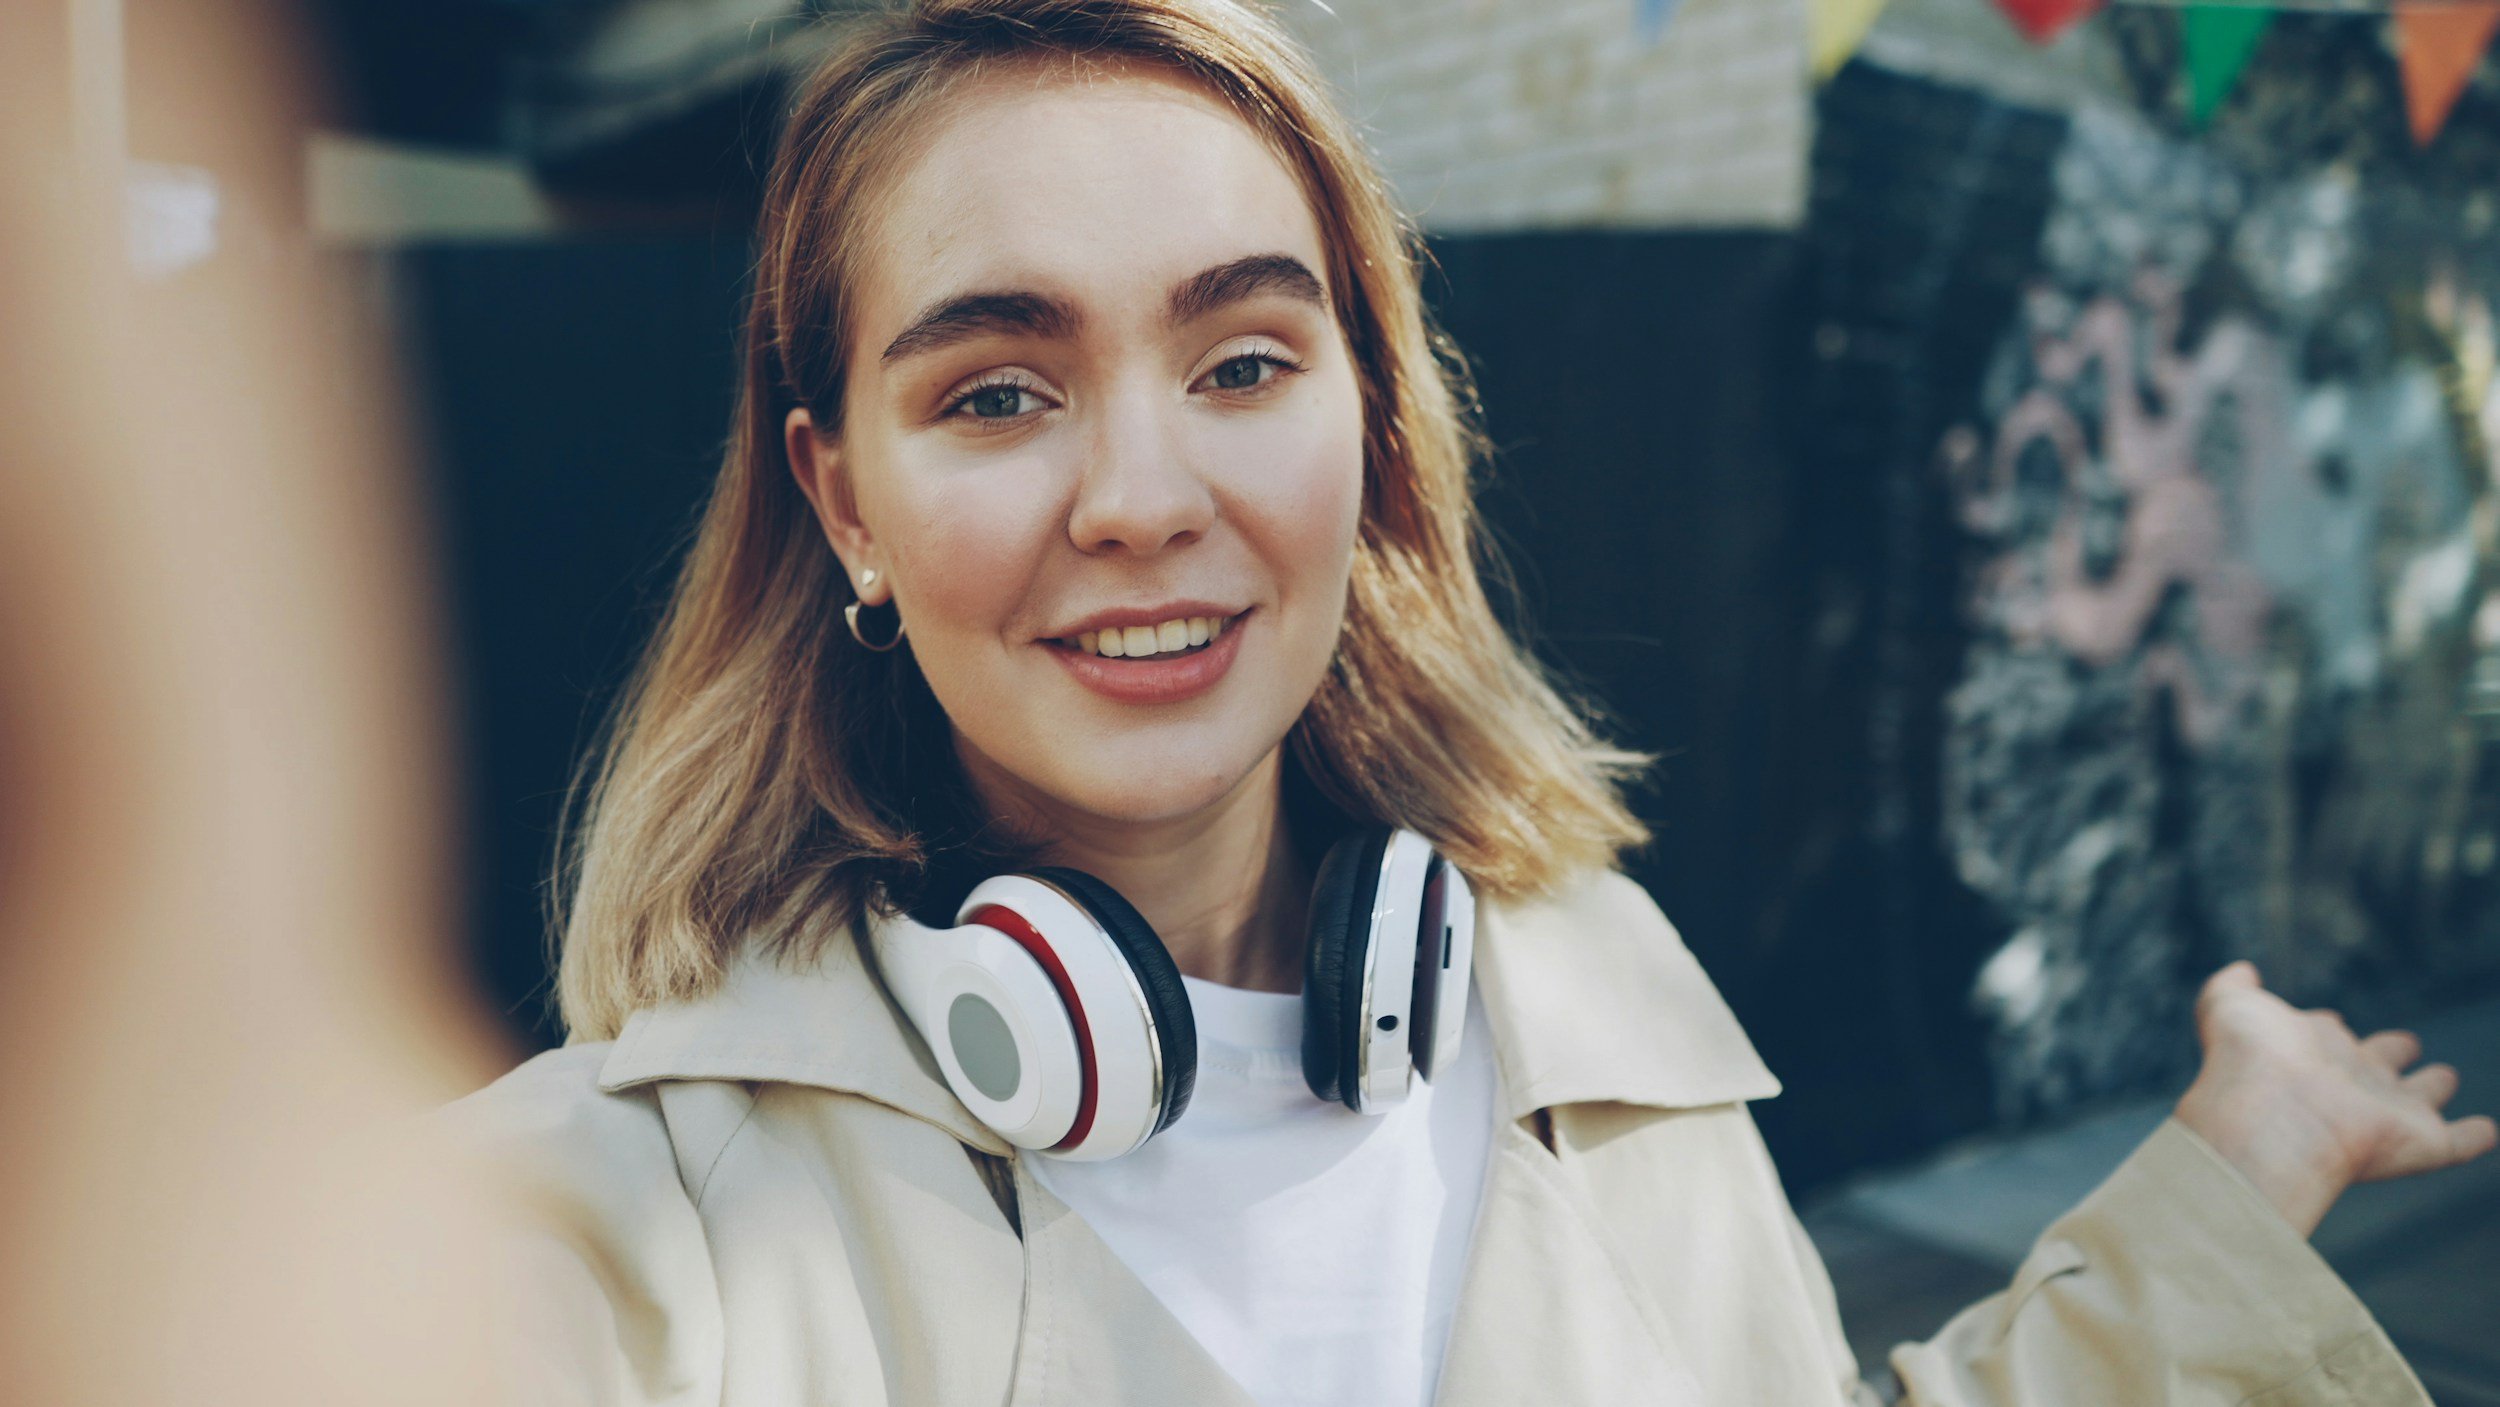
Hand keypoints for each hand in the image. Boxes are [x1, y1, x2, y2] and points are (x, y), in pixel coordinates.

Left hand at [2171, 961, 2495, 1238]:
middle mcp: (2347, 1080)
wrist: (2273, 1116)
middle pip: (2377, 1064)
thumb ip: (2232, 986)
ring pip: (2418, 1099)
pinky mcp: (2419, 1144)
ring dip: (2432, 1087)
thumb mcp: (2229, 1005)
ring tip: (2443, 1077)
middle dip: (2390, 1051)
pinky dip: (2474, 1136)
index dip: (2326, 1028)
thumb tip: (2244, 970)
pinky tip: (2486, 1131)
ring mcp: (2384, 1112)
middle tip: (2404, 1044)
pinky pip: (2456, 1142)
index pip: (2325, 1034)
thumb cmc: (2250, 1059)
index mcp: (2308, 1048)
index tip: (2330, 1022)